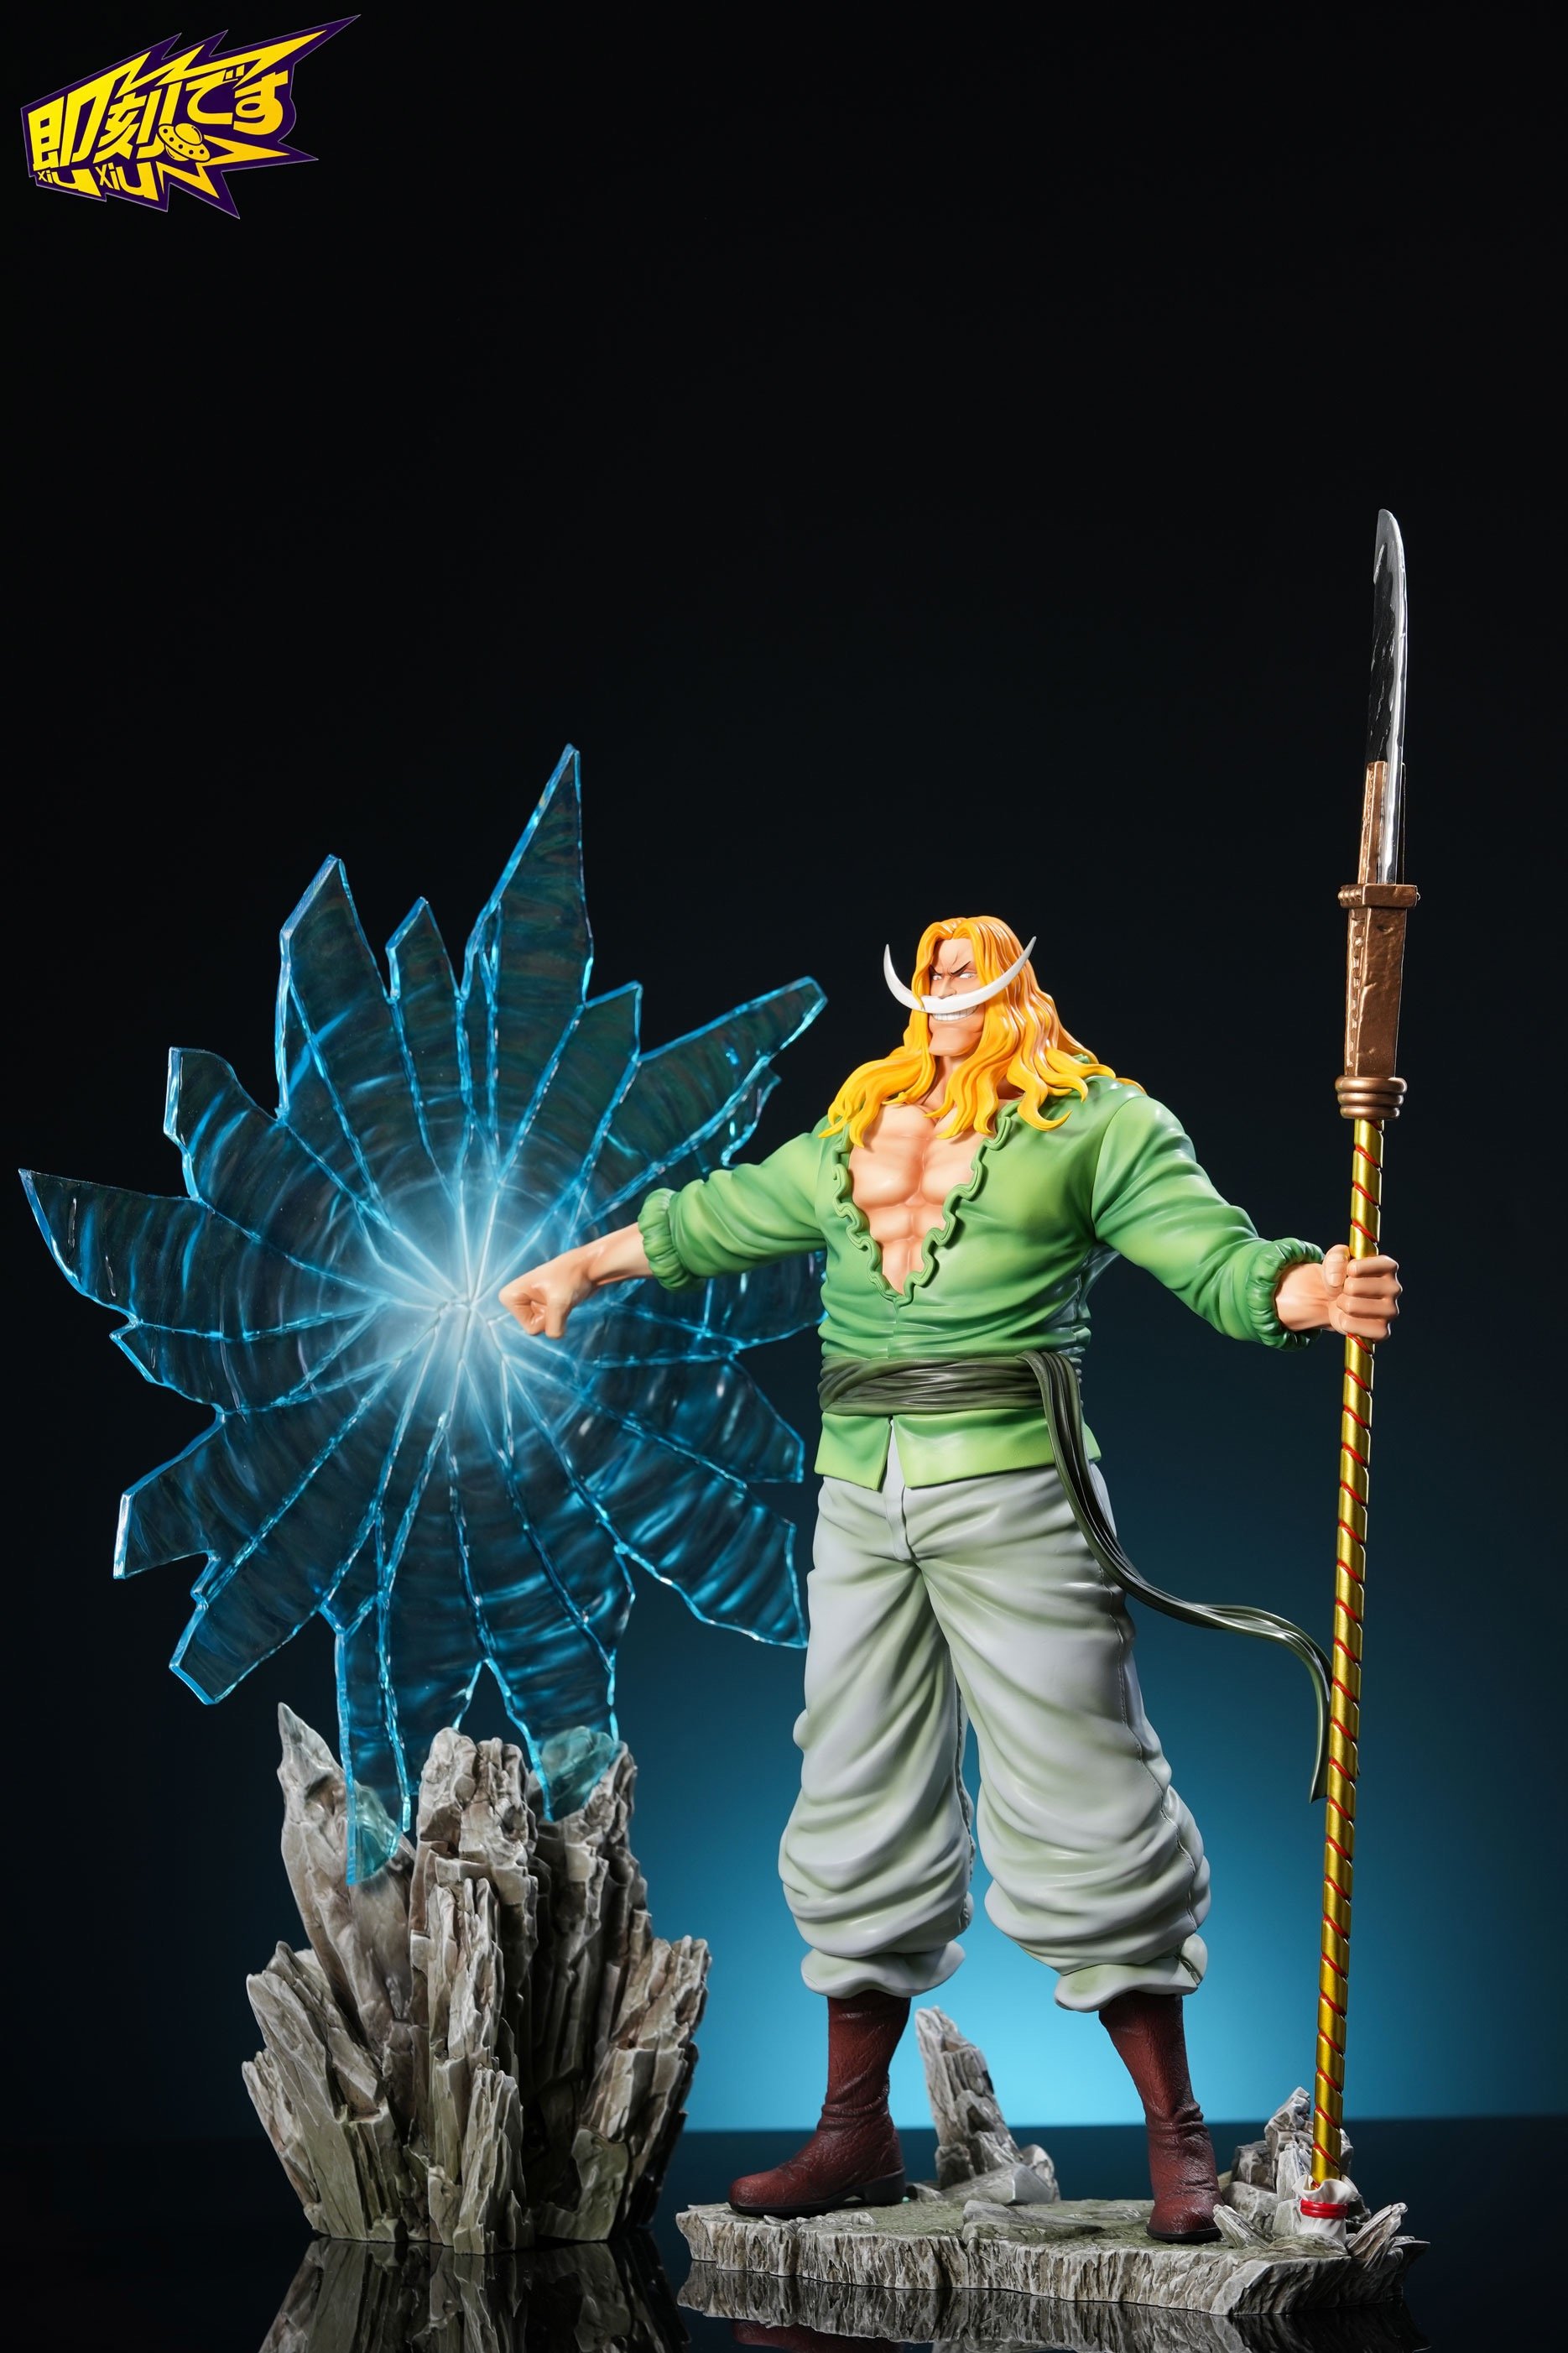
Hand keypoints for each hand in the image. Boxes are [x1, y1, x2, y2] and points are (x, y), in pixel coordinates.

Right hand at [498, 1222, 652, 1338]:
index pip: (529, 1328)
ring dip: (558, 1315)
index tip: (549, 1295)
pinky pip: (551, 1322)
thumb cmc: (570, 1277)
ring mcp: (531, 1304)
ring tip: (562, 1295)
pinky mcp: (543, 1305)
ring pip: (544, 1327)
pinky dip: (562, 1315)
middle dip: (551, 1317)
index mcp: (510, 1296)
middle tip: (558, 1296)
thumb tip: (555, 1336)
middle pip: (535, 1329)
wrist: (588, 1266)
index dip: (545, 1316)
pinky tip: (565, 1298)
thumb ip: (554, 1327)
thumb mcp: (560, 1304)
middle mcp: (518, 1301)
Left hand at [1276, 1246, 1401, 1340]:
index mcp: (1389, 1267)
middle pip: (1353, 1287)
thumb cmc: (1341, 1276)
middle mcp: (1395, 1289)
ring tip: (1347, 1302)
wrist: (1335, 1301)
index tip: (1349, 1270)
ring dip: (1342, 1304)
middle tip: (1347, 1289)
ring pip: (1351, 1307)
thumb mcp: (1335, 1258)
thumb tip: (1336, 1280)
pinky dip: (1344, 1322)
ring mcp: (1391, 1311)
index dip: (1352, 1268)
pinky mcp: (1383, 1331)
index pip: (1369, 1265)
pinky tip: (1351, 1317)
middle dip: (1342, 1288)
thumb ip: (1336, 1258)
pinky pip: (1352, 1326)